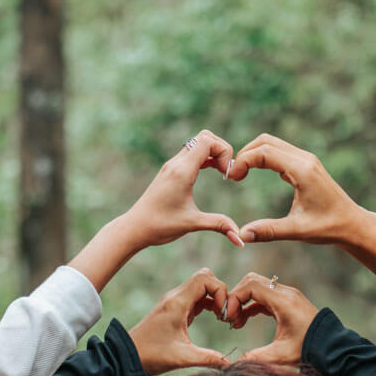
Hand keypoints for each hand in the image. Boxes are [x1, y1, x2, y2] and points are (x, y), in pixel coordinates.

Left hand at [118, 130, 242, 249]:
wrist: (135, 228)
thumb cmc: (160, 226)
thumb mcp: (192, 224)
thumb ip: (218, 225)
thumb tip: (240, 239)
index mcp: (182, 171)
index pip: (207, 141)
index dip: (224, 151)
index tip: (228, 174)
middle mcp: (176, 163)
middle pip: (205, 137)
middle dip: (222, 149)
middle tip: (227, 172)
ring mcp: (172, 166)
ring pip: (198, 144)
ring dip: (214, 153)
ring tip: (222, 173)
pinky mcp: (170, 171)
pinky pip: (191, 154)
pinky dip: (205, 158)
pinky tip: (212, 172)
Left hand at [128, 269, 231, 375]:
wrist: (128, 355)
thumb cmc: (152, 355)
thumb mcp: (183, 358)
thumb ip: (209, 359)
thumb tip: (232, 365)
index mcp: (178, 302)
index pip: (205, 278)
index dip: (220, 291)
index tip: (223, 312)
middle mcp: (176, 297)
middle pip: (205, 277)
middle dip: (220, 292)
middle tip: (224, 313)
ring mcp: (175, 302)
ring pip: (201, 287)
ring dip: (215, 298)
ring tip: (221, 318)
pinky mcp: (175, 309)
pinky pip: (196, 298)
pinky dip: (208, 303)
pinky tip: (214, 319)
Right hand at [225, 272, 319, 365]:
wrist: (333, 347)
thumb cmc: (310, 349)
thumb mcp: (281, 355)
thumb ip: (256, 357)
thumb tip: (235, 363)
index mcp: (283, 301)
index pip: (251, 286)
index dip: (235, 298)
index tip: (229, 317)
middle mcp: (285, 293)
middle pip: (252, 281)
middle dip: (237, 297)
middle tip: (231, 318)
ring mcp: (287, 296)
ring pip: (257, 287)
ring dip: (243, 301)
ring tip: (236, 323)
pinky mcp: (287, 302)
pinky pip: (264, 296)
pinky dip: (251, 305)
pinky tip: (244, 321)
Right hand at [226, 133, 366, 245]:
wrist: (352, 224)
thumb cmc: (328, 227)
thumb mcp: (297, 231)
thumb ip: (269, 231)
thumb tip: (241, 235)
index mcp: (302, 170)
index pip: (264, 152)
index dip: (243, 161)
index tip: (232, 179)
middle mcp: (304, 159)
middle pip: (265, 141)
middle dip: (244, 154)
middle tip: (232, 176)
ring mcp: (306, 160)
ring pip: (272, 144)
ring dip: (253, 154)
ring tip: (239, 175)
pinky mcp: (306, 165)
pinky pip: (279, 152)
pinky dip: (262, 157)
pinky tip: (253, 174)